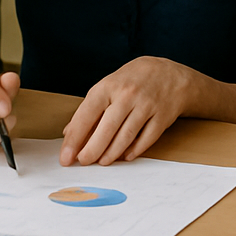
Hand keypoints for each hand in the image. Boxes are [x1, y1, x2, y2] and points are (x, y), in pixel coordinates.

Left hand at [61, 56, 192, 165]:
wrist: (170, 73)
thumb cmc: (133, 80)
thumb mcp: (108, 86)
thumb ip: (90, 109)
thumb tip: (69, 133)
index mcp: (109, 86)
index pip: (87, 114)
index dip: (75, 137)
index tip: (66, 156)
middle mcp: (127, 95)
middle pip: (107, 128)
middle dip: (92, 150)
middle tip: (83, 162)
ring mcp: (146, 106)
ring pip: (126, 136)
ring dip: (112, 153)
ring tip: (102, 162)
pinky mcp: (162, 117)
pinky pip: (146, 139)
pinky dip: (134, 150)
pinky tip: (125, 157)